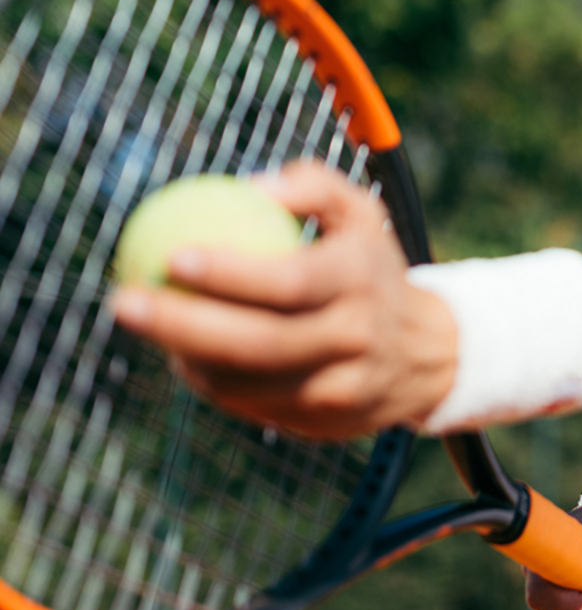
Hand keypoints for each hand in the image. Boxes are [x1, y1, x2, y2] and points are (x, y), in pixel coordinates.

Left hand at [110, 161, 456, 436]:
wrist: (429, 352)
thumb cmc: (372, 268)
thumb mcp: (361, 214)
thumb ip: (313, 185)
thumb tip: (248, 187)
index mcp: (363, 279)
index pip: (290, 281)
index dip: (228, 274)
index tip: (171, 256)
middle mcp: (357, 337)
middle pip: (259, 342)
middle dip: (182, 324)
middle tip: (124, 301)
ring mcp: (341, 388)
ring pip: (247, 383)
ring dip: (186, 356)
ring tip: (147, 321)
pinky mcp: (325, 424)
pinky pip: (252, 405)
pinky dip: (211, 381)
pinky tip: (183, 353)